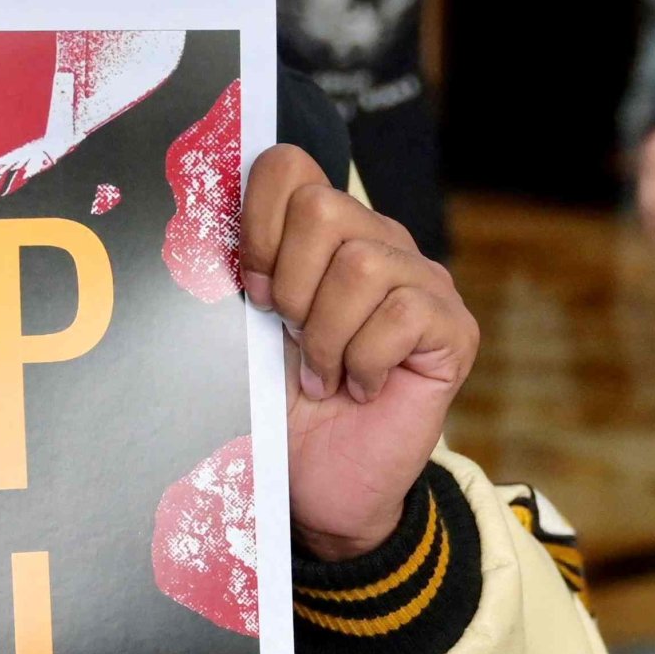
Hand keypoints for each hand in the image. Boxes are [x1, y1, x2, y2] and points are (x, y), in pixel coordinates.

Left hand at [239, 146, 476, 558]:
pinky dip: (364, 362)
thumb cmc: (283, 408)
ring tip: (324, 375)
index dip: (258, 222)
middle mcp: (382, 243)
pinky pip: (401, 315)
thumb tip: (201, 226)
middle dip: (292, 285)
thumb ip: (240, 273)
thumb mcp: (246, 332)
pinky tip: (360, 389)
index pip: (289, 167)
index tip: (253, 289)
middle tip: (292, 337)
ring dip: (326, 335)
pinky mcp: (453, 330)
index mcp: (327, 234)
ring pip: (362, 266)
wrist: (321, 486)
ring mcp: (424, 284)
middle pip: (324, 209)